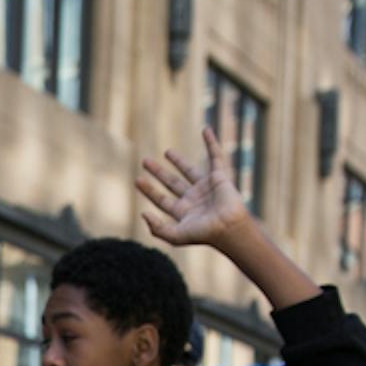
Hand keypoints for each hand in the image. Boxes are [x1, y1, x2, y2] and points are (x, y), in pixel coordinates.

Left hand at [136, 126, 256, 254]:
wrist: (228, 226)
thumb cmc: (204, 233)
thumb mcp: (175, 236)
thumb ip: (157, 228)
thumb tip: (143, 214)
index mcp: (184, 212)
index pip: (162, 199)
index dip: (149, 190)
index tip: (137, 180)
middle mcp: (194, 199)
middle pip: (172, 183)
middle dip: (159, 172)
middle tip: (145, 161)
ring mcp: (206, 187)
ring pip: (189, 170)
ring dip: (178, 161)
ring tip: (166, 152)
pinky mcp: (219, 177)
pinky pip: (215, 156)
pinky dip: (211, 142)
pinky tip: (205, 130)